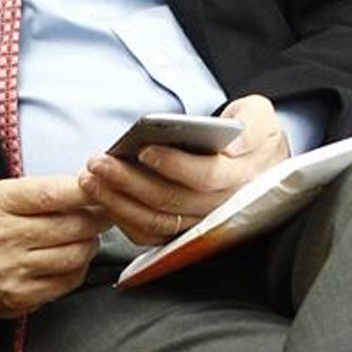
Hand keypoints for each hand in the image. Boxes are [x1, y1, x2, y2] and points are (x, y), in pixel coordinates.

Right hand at [0, 174, 105, 317]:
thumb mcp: (5, 197)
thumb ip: (45, 190)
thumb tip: (91, 187)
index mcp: (0, 203)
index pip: (51, 194)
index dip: (84, 192)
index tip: (102, 188)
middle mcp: (4, 237)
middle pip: (72, 225)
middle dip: (97, 218)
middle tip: (102, 215)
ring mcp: (13, 269)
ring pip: (76, 254)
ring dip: (91, 244)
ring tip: (86, 237)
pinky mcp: (23, 296)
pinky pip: (70, 280)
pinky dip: (80, 267)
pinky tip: (72, 259)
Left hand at [75, 96, 290, 248]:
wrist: (257, 161)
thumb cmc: (252, 134)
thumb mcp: (261, 116)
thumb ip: (253, 125)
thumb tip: (232, 144)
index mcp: (242, 177)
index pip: (205, 176)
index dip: (174, 165)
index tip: (143, 150)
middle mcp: (221, 207)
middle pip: (171, 201)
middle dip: (129, 183)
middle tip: (97, 163)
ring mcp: (201, 223)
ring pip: (156, 222)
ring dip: (118, 203)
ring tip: (91, 180)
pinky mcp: (184, 231)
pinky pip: (150, 235)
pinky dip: (124, 220)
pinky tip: (103, 199)